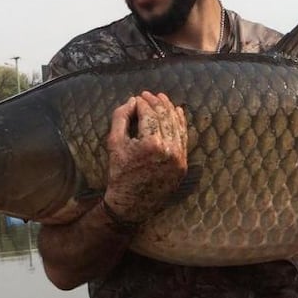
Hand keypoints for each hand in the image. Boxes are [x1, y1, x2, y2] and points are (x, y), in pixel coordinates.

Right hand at [103, 91, 188, 223]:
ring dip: (169, 110)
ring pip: (177, 126)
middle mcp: (169, 150)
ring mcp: (179, 158)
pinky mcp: (183, 165)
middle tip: (149, 95)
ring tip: (162, 99)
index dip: (143, 103)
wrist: (132, 203)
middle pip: (165, 117)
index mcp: (151, 144)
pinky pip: (184, 139)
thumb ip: (121, 117)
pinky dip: (180, 124)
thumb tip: (133, 100)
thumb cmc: (120, 173)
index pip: (149, 114)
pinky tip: (177, 112)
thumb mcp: (114, 143)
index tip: (137, 97)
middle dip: (156, 102)